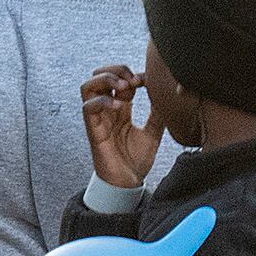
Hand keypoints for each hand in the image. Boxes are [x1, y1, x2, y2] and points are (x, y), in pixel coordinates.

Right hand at [80, 65, 162, 190]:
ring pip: (87, 86)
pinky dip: (102, 100)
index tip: (148, 80)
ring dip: (105, 79)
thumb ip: (157, 114)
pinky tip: (119, 105)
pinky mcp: (93, 130)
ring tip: (123, 86)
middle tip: (134, 80)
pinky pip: (88, 107)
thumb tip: (167, 96)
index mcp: (121, 109)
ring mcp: (98, 119)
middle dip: (116, 70)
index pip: (120, 79)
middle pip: (99, 75)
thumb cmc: (136, 161)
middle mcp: (107, 110)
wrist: (127, 185)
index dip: (132, 73)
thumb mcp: (153, 133)